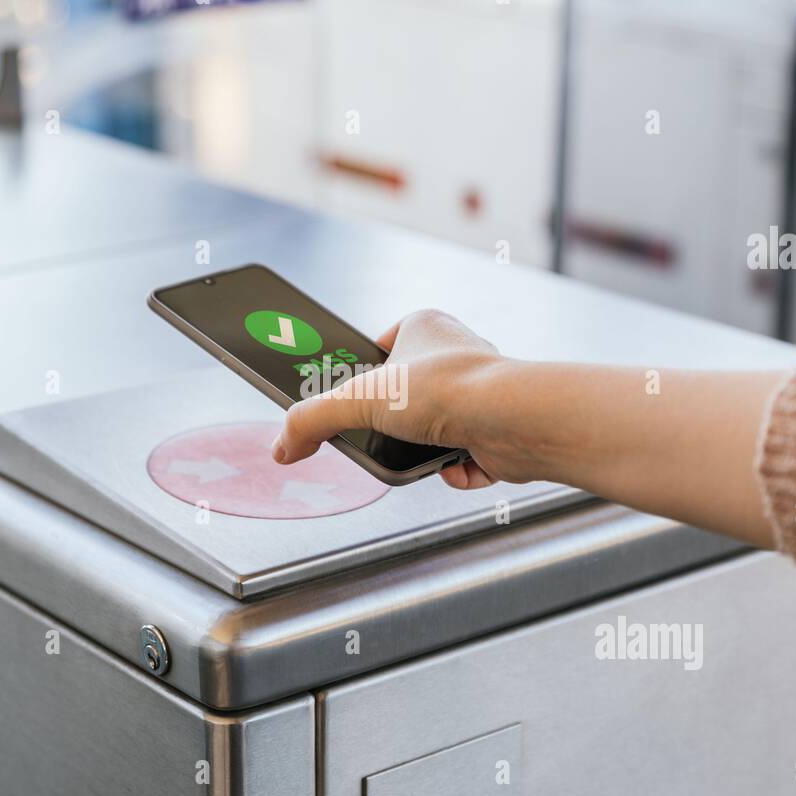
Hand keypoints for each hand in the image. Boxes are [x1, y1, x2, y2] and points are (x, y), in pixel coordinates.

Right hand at [271, 309, 520, 488]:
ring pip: (436, 426)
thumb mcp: (358, 400)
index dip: (364, 373)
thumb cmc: (449, 388)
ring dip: (423, 447)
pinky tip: (453, 463)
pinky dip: (453, 468)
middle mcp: (459, 354)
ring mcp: (481, 391)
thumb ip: (312, 420)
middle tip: (381, 433)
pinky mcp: (498, 428)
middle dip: (395, 420)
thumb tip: (283, 446)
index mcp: (427, 327)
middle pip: (409, 392)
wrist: (513, 419)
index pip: (383, 344)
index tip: (350, 397)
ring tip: (421, 451)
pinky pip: (465, 455)